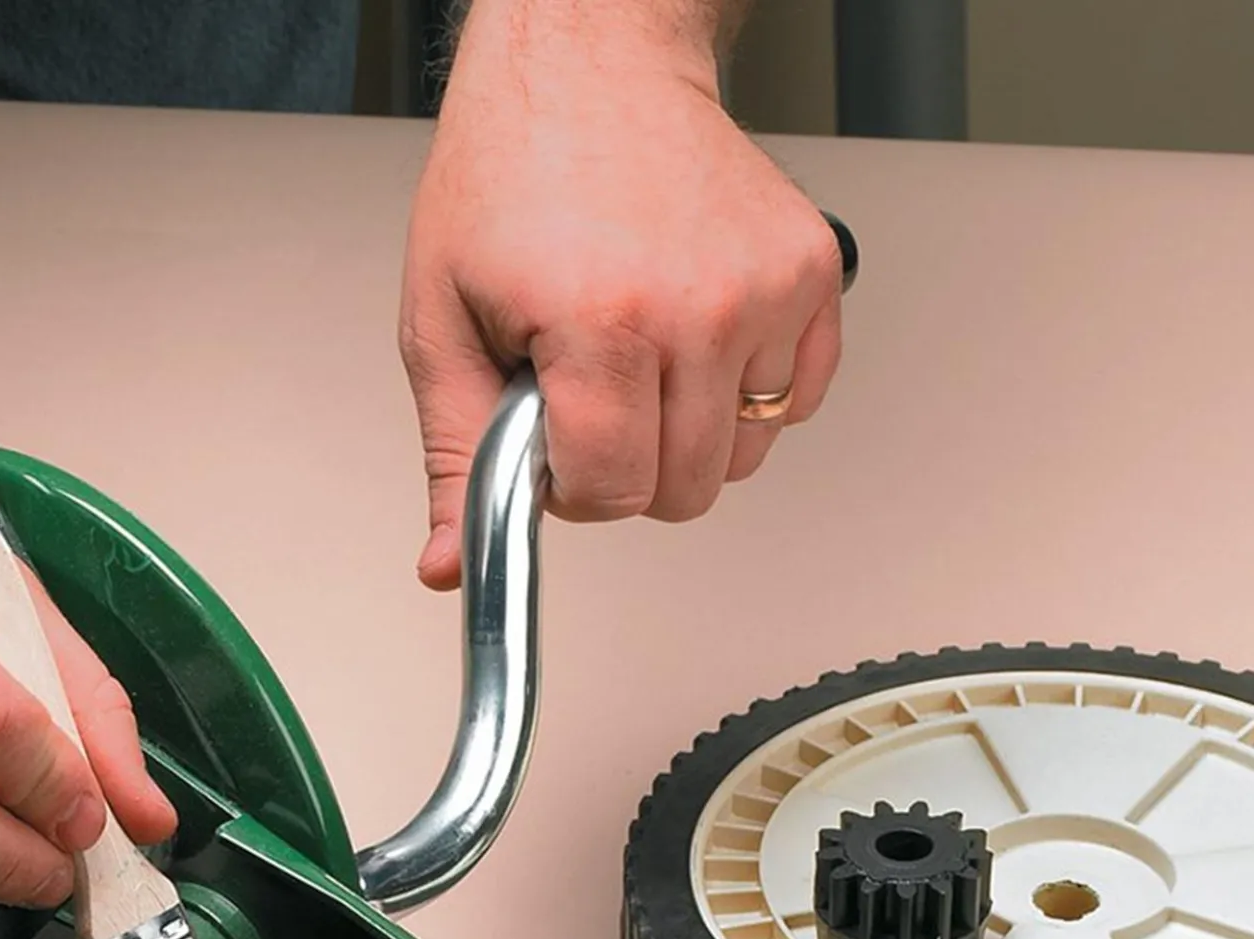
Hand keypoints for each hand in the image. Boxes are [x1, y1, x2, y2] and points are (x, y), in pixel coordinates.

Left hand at [399, 0, 843, 590]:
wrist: (592, 58)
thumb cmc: (511, 172)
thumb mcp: (441, 319)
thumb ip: (455, 454)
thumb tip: (452, 565)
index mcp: (602, 322)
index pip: (612, 493)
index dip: (571, 487)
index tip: (552, 435)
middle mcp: (700, 307)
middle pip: (683, 492)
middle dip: (629, 466)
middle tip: (591, 388)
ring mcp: (768, 290)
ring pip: (741, 458)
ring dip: (688, 432)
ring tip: (641, 350)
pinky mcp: (813, 272)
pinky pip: (794, 403)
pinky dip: (748, 393)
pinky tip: (697, 335)